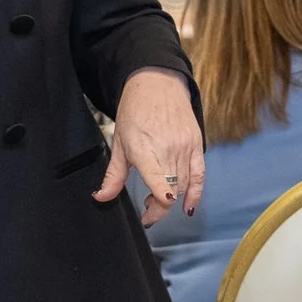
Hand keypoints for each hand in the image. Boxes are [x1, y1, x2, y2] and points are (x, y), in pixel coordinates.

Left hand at [97, 68, 204, 225]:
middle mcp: (168, 149)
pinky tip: (188, 207)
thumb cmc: (134, 112)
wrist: (157, 84)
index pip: (158, 181)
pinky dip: (196, 194)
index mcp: (145, 149)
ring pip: (183, 185)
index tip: (149, 217)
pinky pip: (200, 175)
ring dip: (171, 200)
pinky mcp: (197, 144)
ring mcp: (185, 147)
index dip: (158, 203)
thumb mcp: (118, 143)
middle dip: (158, 208)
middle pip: (170, 190)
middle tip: (146, 209)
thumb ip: (113, 175)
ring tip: (157, 199)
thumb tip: (101, 197)